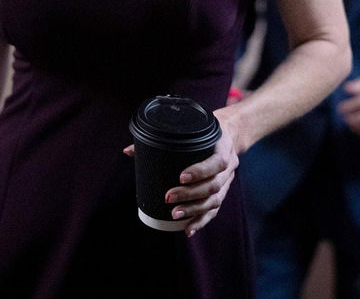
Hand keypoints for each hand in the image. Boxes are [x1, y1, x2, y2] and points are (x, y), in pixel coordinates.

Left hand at [125, 112, 240, 236]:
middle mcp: (228, 167)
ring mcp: (227, 181)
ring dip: (194, 210)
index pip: (217, 162)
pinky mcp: (223, 192)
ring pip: (215, 201)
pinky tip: (188, 230)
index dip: (200, 171)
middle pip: (213, 185)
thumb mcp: (190, 129)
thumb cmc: (203, 131)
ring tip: (175, 215)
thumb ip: (160, 138)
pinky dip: (201, 221)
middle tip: (169, 198)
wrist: (231, 133)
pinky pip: (214, 210)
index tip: (180, 177)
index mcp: (222, 148)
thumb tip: (128, 151)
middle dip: (190, 195)